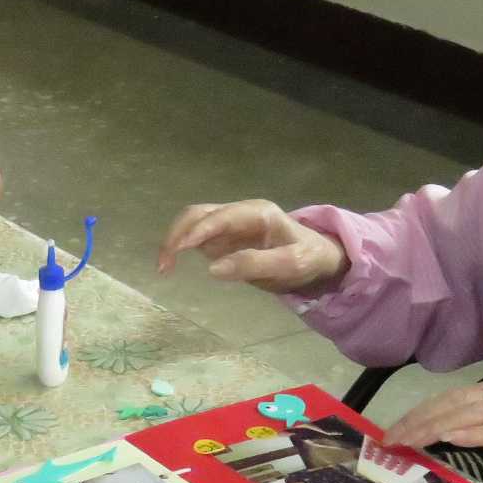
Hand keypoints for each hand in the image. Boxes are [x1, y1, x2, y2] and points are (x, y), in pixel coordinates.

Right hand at [157, 200, 348, 293]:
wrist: (318, 258)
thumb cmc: (307, 259)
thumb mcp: (288, 265)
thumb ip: (253, 265)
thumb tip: (212, 269)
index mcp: (257, 213)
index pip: (220, 217)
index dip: (197, 231)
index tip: (178, 250)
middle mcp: (240, 213)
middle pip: (199, 214)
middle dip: (178, 234)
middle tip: (164, 265)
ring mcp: (230, 223)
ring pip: (194, 222)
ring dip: (176, 239)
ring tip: (165, 267)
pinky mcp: (225, 236)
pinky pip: (198, 236)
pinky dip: (183, 246)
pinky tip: (174, 265)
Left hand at [386, 380, 482, 482]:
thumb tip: (458, 434)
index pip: (453, 399)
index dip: (421, 412)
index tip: (394, 430)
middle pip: (452, 402)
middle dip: (417, 419)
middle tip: (387, 439)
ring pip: (468, 413)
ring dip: (433, 426)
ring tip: (406, 440)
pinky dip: (471, 431)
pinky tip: (448, 437)